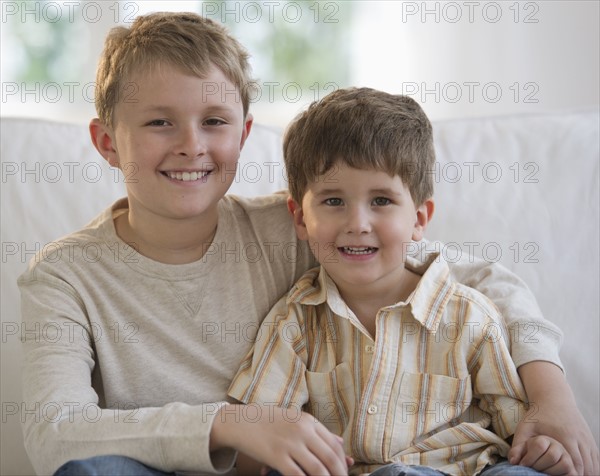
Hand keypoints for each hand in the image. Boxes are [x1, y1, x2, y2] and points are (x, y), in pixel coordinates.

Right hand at [211, 404, 349, 474]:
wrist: (241, 421)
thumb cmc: (269, 421)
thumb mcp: (295, 420)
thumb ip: (317, 431)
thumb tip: (341, 442)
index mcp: (309, 421)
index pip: (334, 444)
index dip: (343, 462)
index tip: (344, 473)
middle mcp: (302, 430)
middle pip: (330, 457)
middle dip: (339, 475)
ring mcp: (290, 443)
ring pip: (317, 469)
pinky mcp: (276, 456)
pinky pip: (297, 475)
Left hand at [512, 362, 598, 474]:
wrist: (554, 397)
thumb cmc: (538, 414)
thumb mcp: (525, 427)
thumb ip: (518, 445)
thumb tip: (512, 461)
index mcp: (565, 437)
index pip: (573, 464)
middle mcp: (579, 439)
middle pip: (586, 467)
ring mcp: (587, 439)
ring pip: (593, 464)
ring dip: (586, 473)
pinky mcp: (590, 439)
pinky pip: (596, 458)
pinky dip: (592, 468)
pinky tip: (582, 472)